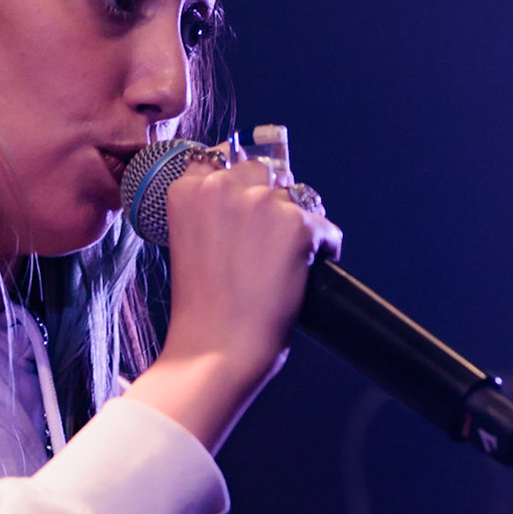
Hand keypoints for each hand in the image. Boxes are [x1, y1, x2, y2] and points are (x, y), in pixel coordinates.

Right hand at [122, 154, 342, 452]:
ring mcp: (262, 203)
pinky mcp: (297, 225)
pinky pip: (326, 229)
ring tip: (286, 265)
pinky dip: (324, 249)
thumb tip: (253, 200)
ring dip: (296, 226)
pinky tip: (306, 274)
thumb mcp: (190, 246)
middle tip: (267, 243)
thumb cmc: (202, 311)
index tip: (242, 210)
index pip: (220, 162)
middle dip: (268, 200)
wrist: (217, 351)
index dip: (237, 188)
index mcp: (186, 190)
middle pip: (262, 172)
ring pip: (296, 199)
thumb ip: (212, 215)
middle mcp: (222, 186)